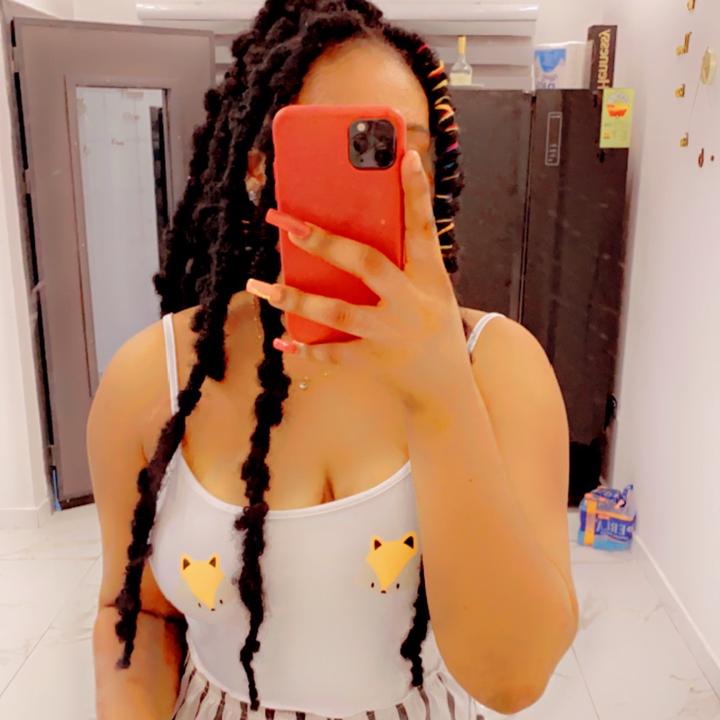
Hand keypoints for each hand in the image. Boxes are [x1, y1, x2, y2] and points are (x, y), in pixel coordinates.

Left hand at [246, 150, 470, 411]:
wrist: (446, 384)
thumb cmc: (433, 323)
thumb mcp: (432, 288)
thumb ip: (406, 259)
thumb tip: (370, 219)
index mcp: (429, 277)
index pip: (423, 229)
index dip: (416, 193)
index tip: (403, 155)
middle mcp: (410, 303)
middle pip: (368, 265)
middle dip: (326, 243)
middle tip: (288, 224)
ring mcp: (390, 335)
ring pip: (339, 314)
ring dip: (298, 301)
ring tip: (264, 287)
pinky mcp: (374, 362)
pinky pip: (334, 355)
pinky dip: (307, 350)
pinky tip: (282, 341)